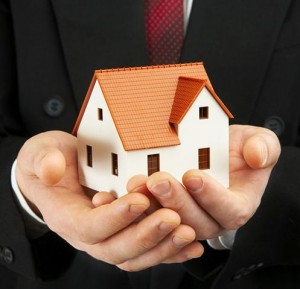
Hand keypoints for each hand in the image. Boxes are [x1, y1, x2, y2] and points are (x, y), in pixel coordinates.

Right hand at [15, 131, 202, 270]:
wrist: (59, 175)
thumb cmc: (51, 163)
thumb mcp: (40, 153)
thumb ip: (43, 159)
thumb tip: (51, 170)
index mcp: (67, 217)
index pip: (90, 227)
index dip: (115, 217)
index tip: (139, 200)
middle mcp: (89, 234)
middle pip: (117, 249)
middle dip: (146, 235)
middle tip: (172, 218)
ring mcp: (108, 237)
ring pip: (136, 256)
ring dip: (162, 247)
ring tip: (187, 231)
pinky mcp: (125, 234)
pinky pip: (148, 251)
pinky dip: (170, 251)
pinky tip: (192, 244)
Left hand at [127, 125, 280, 239]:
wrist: (213, 151)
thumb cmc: (235, 149)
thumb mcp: (256, 141)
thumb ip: (264, 147)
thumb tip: (257, 156)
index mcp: (237, 205)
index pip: (229, 210)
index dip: (211, 196)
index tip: (193, 175)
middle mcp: (212, 218)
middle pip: (195, 221)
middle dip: (176, 201)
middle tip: (158, 179)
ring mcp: (187, 218)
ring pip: (171, 224)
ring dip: (153, 206)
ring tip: (138, 184)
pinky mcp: (166, 214)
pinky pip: (153, 218)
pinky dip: (140, 208)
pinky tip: (129, 191)